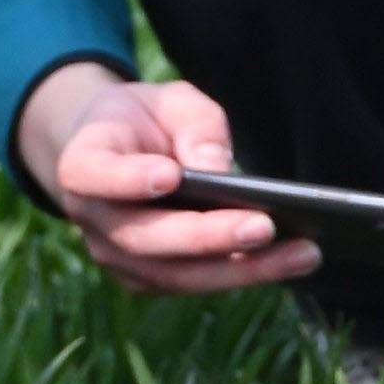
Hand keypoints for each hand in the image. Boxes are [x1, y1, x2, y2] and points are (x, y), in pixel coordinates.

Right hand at [14, 61, 313, 296]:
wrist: (117, 151)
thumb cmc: (147, 120)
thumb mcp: (172, 101)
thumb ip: (195, 126)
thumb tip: (220, 171)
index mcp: (80, 163)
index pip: (94, 175)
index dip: (127, 179)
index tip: (169, 175)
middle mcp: (90, 219)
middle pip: (146, 238)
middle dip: (209, 236)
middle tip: (265, 227)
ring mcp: (115, 257)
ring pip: (176, 274)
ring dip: (241, 268)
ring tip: (302, 253)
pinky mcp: (147, 278)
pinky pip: (194, 282)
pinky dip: (242, 274)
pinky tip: (291, 260)